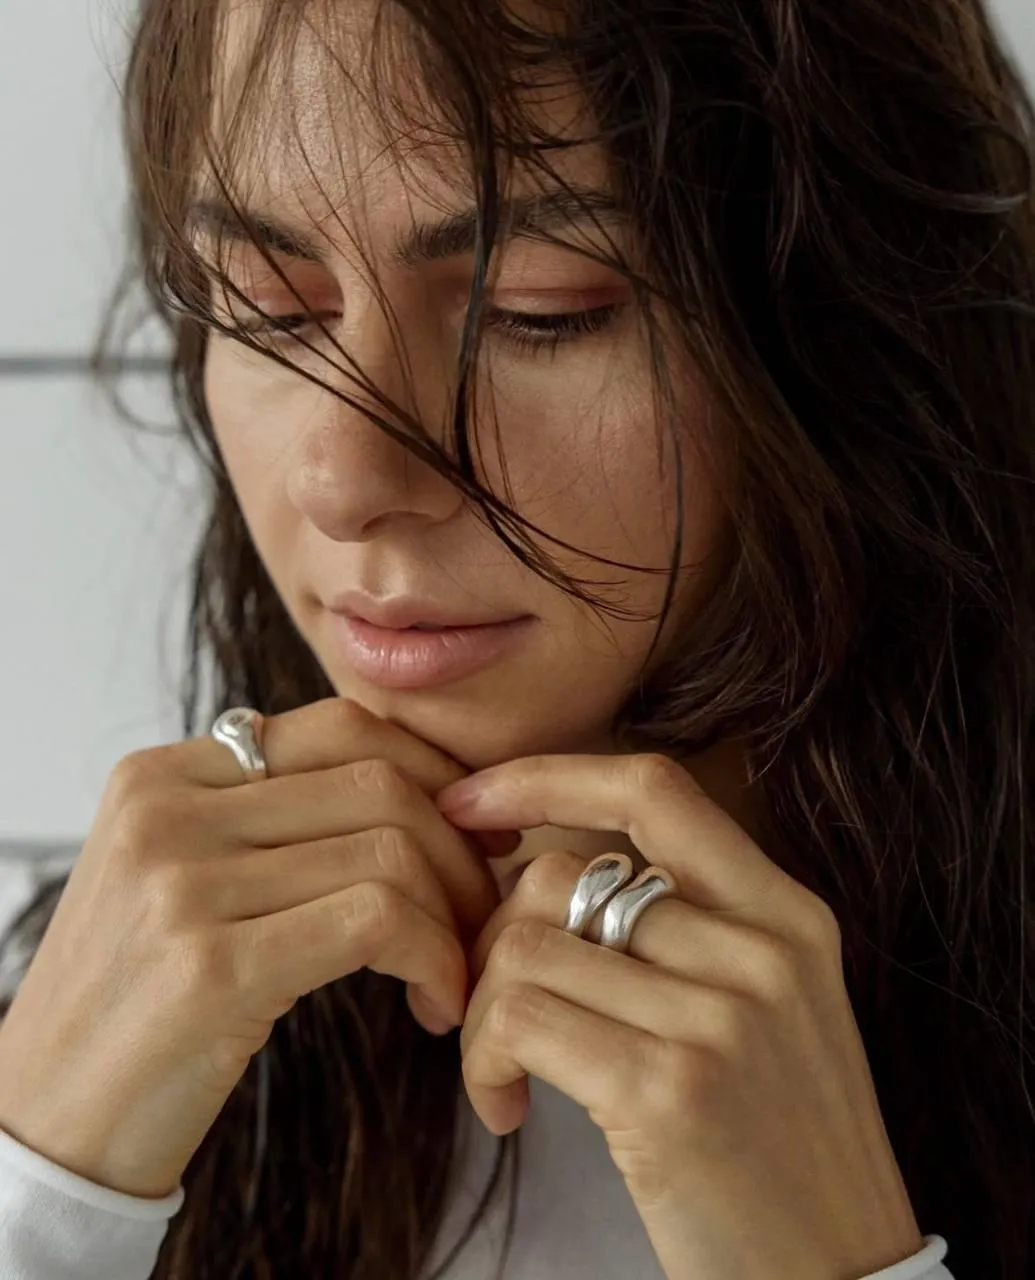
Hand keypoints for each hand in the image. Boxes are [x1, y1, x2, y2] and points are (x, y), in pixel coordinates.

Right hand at [0, 697, 514, 1199]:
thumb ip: (268, 818)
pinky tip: (434, 1005)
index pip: (341, 726)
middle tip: (483, 912)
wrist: (51, 1119)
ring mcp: (182, 882)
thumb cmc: (141, 1000)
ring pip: (389, 849)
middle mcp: (166, 809)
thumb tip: (419, 791)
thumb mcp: (182, 876)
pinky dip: (433, 958)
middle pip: (378, 782)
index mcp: (162, 774)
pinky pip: (377, 920)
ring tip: (452, 973)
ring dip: (453, 915)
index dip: (435, 771)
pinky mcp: (210, 965)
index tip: (479, 831)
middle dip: (460, 849)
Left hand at [436, 752, 925, 1279]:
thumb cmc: (779, 1143)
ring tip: (502, 1071)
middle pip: (559, 875)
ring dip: (482, 1012)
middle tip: (489, 1006)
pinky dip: (484, 1061)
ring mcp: (722, 1017)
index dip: (545, 776)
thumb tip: (539, 875)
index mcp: (788, 914)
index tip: (469, 803)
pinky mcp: (670, 1090)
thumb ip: (686, 931)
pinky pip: (520, 1019)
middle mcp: (763, 950)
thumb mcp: (767, 1009)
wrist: (840, 1279)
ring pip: (525, 945)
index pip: (652, 786)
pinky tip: (507, 1110)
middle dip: (488, 935)